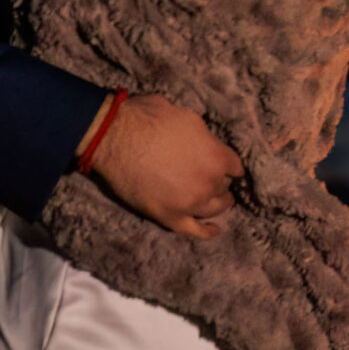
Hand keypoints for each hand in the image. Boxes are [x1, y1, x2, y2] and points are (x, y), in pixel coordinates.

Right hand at [88, 93, 242, 237]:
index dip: (228, 164)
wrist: (113, 138)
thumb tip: (205, 143)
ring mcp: (190, 203)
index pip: (235, 166)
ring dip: (217, 203)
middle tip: (211, 178)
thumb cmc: (146, 119)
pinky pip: (194, 230)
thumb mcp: (186, 117)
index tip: (224, 165)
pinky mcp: (169, 216)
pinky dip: (207, 231)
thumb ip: (203, 136)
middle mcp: (208, 183)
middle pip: (223, 187)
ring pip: (214, 208)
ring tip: (217, 201)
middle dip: (219, 181)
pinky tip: (215, 229)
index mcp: (216, 156)